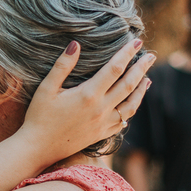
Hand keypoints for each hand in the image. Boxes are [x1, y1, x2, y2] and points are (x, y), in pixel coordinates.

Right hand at [19, 37, 153, 165]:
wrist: (39, 148)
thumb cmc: (39, 116)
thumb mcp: (46, 88)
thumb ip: (62, 66)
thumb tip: (75, 44)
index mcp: (88, 94)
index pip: (114, 69)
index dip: (127, 54)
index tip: (136, 42)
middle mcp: (101, 109)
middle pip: (129, 84)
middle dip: (141, 68)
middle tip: (151, 56)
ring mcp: (103, 123)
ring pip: (131, 104)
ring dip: (141, 90)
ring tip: (147, 78)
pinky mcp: (102, 134)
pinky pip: (123, 121)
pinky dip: (131, 109)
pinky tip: (132, 104)